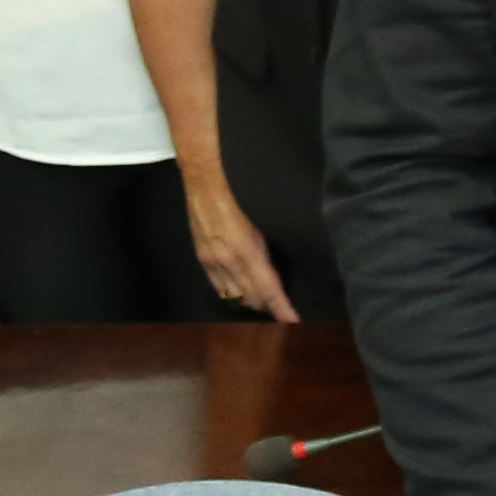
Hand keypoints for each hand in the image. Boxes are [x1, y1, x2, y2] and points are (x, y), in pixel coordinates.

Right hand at [182, 172, 294, 320]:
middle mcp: (228, 262)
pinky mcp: (201, 257)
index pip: (269, 290)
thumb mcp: (264, 217)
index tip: (295, 321)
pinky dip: (233, 294)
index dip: (282, 309)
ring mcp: (211, 261)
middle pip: (252, 298)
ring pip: (234, 296)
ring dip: (252, 303)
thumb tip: (288, 261)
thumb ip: (272, 244)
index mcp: (247, 251)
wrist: (204, 174)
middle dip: (270, 308)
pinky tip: (242, 294)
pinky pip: (218, 286)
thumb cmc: (241, 188)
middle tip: (286, 312)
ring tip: (268, 306)